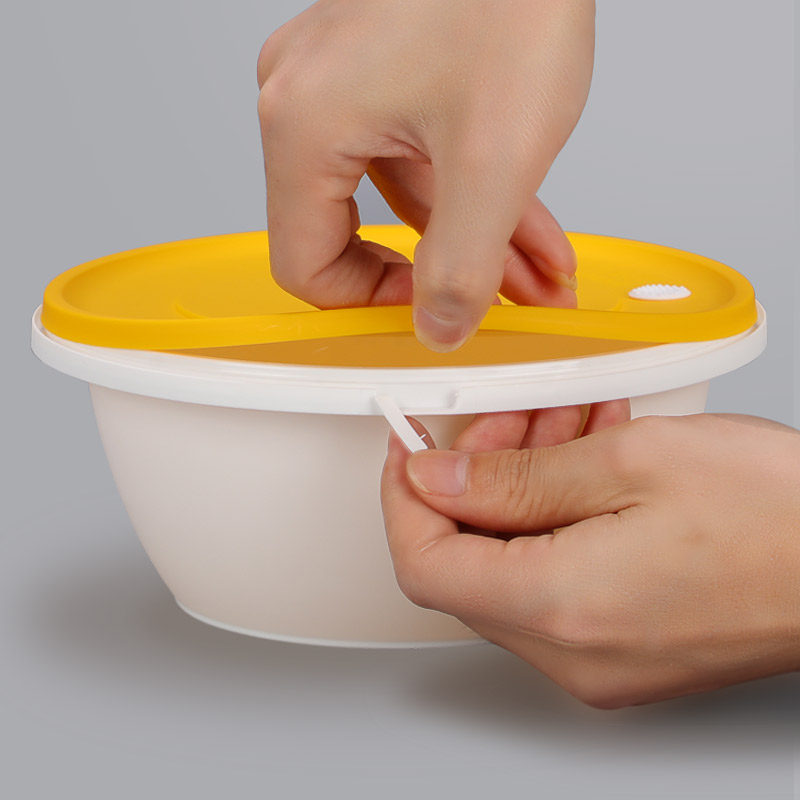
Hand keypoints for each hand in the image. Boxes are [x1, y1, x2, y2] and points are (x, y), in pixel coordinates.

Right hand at [257, 0, 594, 350]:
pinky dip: (471, 192)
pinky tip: (527, 222)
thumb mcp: (495, 157)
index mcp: (303, 125)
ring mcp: (341, 82)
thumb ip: (461, 264)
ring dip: (472, 239)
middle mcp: (304, 101)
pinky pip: (417, 155)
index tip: (433, 311)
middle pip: (357, 233)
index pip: (303, 266)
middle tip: (502, 300)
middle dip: (442, 273)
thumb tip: (439, 329)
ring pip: (400, 198)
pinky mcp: (379, 70)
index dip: (369, 305)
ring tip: (536, 267)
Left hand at [381, 409, 799, 707]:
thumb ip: (514, 478)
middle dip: (475, 479)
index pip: (424, 563)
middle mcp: (572, 654)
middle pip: (467, 563)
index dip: (404, 498)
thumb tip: (437, 480)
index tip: (411, 448)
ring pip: (511, 567)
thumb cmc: (779, 515)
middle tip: (509, 420)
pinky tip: (588, 467)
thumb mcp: (628, 463)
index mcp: (560, 608)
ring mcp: (599, 661)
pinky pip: (555, 582)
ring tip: (563, 428)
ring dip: (521, 491)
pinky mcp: (625, 651)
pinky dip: (556, 519)